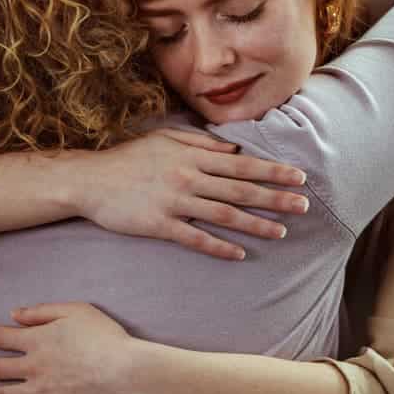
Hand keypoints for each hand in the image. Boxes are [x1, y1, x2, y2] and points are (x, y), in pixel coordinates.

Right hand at [71, 128, 310, 259]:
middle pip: (241, 189)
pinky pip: (194, 238)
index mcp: (194, 158)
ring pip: (224, 214)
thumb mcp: (166, 140)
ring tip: (281, 233)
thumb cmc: (130, 159)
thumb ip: (202, 144)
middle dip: (276, 198)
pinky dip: (218, 246)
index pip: (243, 165)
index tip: (299, 177)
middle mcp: (189, 178)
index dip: (273, 171)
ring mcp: (175, 202)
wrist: (89, 180)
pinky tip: (239, 254)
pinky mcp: (159, 225)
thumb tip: (235, 148)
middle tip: (304, 206)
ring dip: (255, 224)